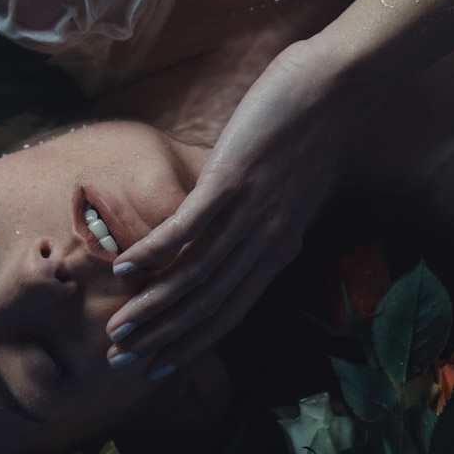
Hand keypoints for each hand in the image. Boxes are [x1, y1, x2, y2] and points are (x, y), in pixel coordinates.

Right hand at [104, 41, 355, 376]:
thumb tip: (249, 229)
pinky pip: (188, 227)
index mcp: (279, 248)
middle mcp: (264, 242)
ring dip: (152, 306)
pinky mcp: (231, 181)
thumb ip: (272, 219)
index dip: (192, 341)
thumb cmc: (317, 130)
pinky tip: (126, 266)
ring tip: (117, 329)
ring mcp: (247, 214)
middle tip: (120, 361)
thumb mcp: (299, 192)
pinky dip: (156, 251)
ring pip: (195, 276)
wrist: (336, 88)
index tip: (159, 365)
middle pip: (207, 305)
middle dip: (161, 337)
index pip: (230, 310)